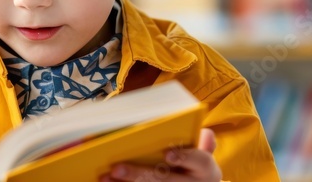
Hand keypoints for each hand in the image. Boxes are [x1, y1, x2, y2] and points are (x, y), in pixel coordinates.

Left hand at [100, 128, 221, 181]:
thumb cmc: (196, 168)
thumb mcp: (203, 156)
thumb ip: (202, 143)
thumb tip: (205, 134)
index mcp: (206, 169)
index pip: (198, 160)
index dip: (183, 157)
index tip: (167, 152)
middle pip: (165, 181)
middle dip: (139, 175)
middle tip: (117, 168)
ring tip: (106, 177)